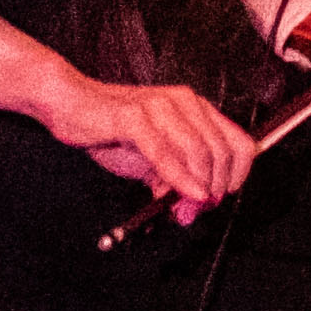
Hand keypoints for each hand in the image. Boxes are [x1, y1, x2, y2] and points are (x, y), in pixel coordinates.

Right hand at [55, 74, 253, 215]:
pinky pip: (165, 153)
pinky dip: (179, 178)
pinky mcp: (135, 117)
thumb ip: (175, 179)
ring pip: (199, 151)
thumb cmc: (111, 127)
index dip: (239, 173)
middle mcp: (184, 102)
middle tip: (202, 207)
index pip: (239, 140)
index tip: (226, 194)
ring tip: (187, 205)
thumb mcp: (151, 159)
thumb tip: (192, 207)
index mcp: (195, 108)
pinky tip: (183, 194)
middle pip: (222, 150)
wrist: (71, 104)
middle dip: (217, 186)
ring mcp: (161, 107)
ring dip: (199, 185)